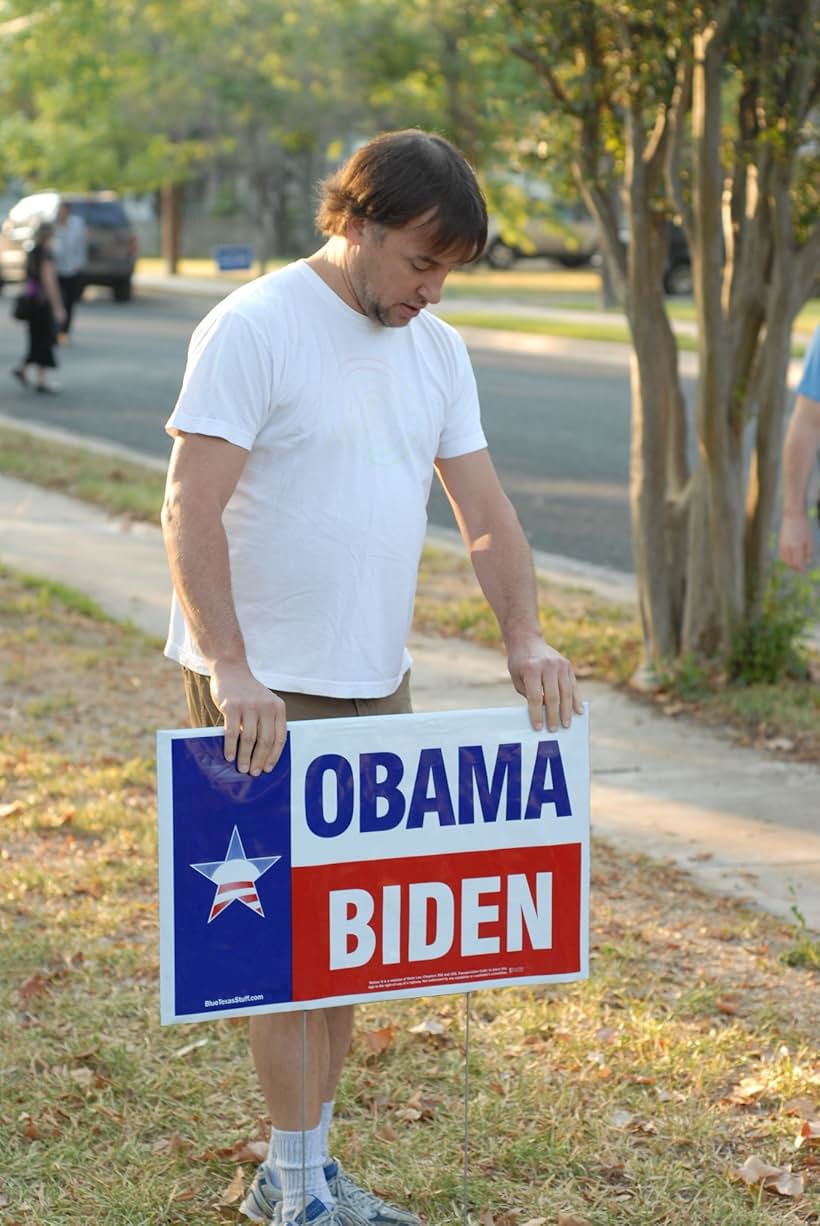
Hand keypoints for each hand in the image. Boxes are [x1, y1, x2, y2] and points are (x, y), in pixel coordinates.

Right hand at [209, 661, 286, 775]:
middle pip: (265, 740)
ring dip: (245, 757)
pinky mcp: (232, 706)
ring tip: (242, 768)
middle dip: (260, 760)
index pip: (280, 737)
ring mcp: (249, 705)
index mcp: (278, 708)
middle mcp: (266, 706)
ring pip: (249, 739)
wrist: (231, 670)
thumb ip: (267, 723)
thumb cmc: (248, 693)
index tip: (268, 768)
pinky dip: (231, 747)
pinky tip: (229, 756)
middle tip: (254, 773)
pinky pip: (232, 732)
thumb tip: (263, 755)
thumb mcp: (264, 704)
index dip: (274, 756)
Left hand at [508, 637, 583, 732]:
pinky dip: (576, 700)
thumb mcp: (517, 678)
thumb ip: (529, 695)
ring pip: (566, 693)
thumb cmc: (519, 663)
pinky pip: (573, 686)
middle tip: (553, 730)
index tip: (538, 727)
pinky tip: (578, 711)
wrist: (527, 640)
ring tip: (566, 725)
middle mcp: (548, 666)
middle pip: (553, 697)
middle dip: (553, 716)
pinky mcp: (568, 665)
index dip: (537, 714)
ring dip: (567, 711)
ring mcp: (560, 665)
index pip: (536, 697)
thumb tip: (543, 714)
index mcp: (531, 669)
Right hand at [778, 512, 812, 571]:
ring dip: (790, 565)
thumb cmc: (804, 527)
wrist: (793, 516)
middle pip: (790, 563)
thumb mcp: (809, 539)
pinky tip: (790, 560)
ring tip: (796, 566)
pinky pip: (782, 555)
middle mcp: (788, 547)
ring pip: (785, 560)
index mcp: (796, 546)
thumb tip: (807, 562)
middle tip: (801, 571)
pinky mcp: (780, 543)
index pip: (797, 563)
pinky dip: (786, 560)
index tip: (805, 572)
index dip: (801, 569)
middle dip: (796, 568)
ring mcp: (782, 545)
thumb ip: (809, 552)